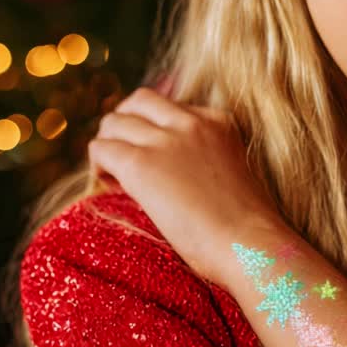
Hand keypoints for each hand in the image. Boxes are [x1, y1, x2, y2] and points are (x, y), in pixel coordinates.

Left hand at [88, 87, 284, 285]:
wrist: (248, 244)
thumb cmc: (246, 227)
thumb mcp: (231, 174)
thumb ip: (205, 160)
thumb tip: (172, 175)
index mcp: (218, 122)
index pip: (171, 107)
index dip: (154, 128)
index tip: (154, 155)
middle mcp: (191, 122)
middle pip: (139, 101)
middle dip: (125, 122)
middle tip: (122, 152)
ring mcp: (166, 140)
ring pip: (114, 121)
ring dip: (108, 143)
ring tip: (111, 173)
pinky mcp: (142, 164)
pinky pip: (102, 149)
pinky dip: (98, 164)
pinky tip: (106, 184)